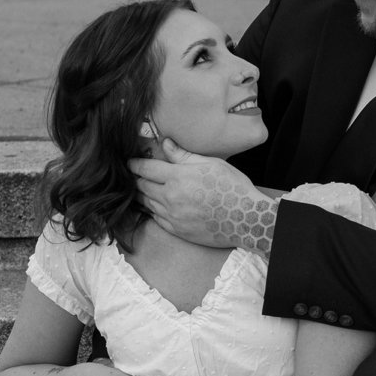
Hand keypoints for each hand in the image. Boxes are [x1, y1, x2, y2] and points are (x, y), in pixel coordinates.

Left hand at [128, 138, 273, 251]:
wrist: (245, 220)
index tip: (129, 162)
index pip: (146, 169)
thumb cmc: (232, 188)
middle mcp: (170, 197)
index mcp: (178, 177)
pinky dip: (152, 210)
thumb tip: (166, 144)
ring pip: (146, 204)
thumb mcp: (211, 164)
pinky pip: (156, 219)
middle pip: (142, 187)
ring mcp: (172, 216)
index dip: (135, 164)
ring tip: (140, 189)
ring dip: (141, 195)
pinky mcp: (177, 230)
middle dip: (136, 179)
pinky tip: (154, 206)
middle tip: (134, 175)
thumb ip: (184, 156)